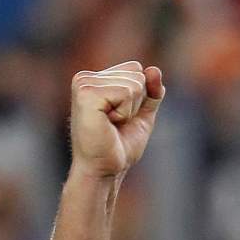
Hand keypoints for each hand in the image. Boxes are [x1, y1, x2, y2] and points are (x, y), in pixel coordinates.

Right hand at [69, 61, 164, 179]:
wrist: (105, 170)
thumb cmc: (119, 147)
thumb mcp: (142, 116)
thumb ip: (151, 92)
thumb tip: (155, 69)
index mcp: (95, 79)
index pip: (135, 69)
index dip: (139, 97)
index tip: (121, 118)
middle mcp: (85, 77)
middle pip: (136, 74)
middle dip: (135, 104)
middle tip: (115, 124)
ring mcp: (83, 83)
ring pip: (133, 83)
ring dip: (130, 110)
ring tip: (111, 125)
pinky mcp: (86, 93)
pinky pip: (126, 92)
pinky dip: (124, 113)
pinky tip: (108, 123)